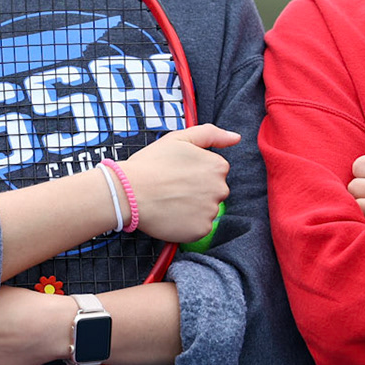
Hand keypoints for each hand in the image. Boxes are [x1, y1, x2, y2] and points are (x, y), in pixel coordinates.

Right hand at [121, 124, 239, 243]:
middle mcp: (220, 189)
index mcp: (218, 166)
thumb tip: (235, 138)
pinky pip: (199, 228)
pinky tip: (171, 215)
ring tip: (170, 201)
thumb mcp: (180, 138)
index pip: (215, 172)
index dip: (195, 172)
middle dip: (197, 191)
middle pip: (213, 192)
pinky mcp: (201, 230)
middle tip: (173, 188)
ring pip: (206, 210)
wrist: (129, 192)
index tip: (178, 173)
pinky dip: (187, 224)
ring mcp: (211, 211)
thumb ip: (211, 134)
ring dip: (192, 208)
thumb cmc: (151, 163)